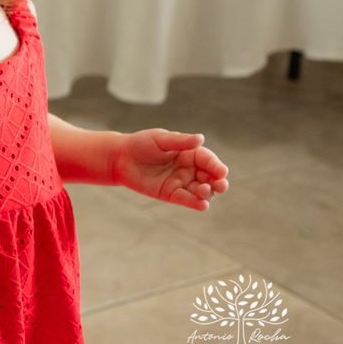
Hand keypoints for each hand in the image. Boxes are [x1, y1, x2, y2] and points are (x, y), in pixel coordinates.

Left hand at [112, 129, 228, 210]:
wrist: (120, 158)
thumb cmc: (142, 144)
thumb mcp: (161, 139)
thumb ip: (180, 141)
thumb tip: (200, 138)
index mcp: (190, 153)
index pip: (209, 160)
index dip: (216, 166)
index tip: (222, 172)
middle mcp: (189, 169)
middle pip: (210, 178)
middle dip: (218, 182)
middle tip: (220, 185)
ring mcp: (181, 183)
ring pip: (202, 191)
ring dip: (208, 193)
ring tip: (204, 191)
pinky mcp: (171, 194)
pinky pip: (187, 200)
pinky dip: (197, 203)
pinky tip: (202, 205)